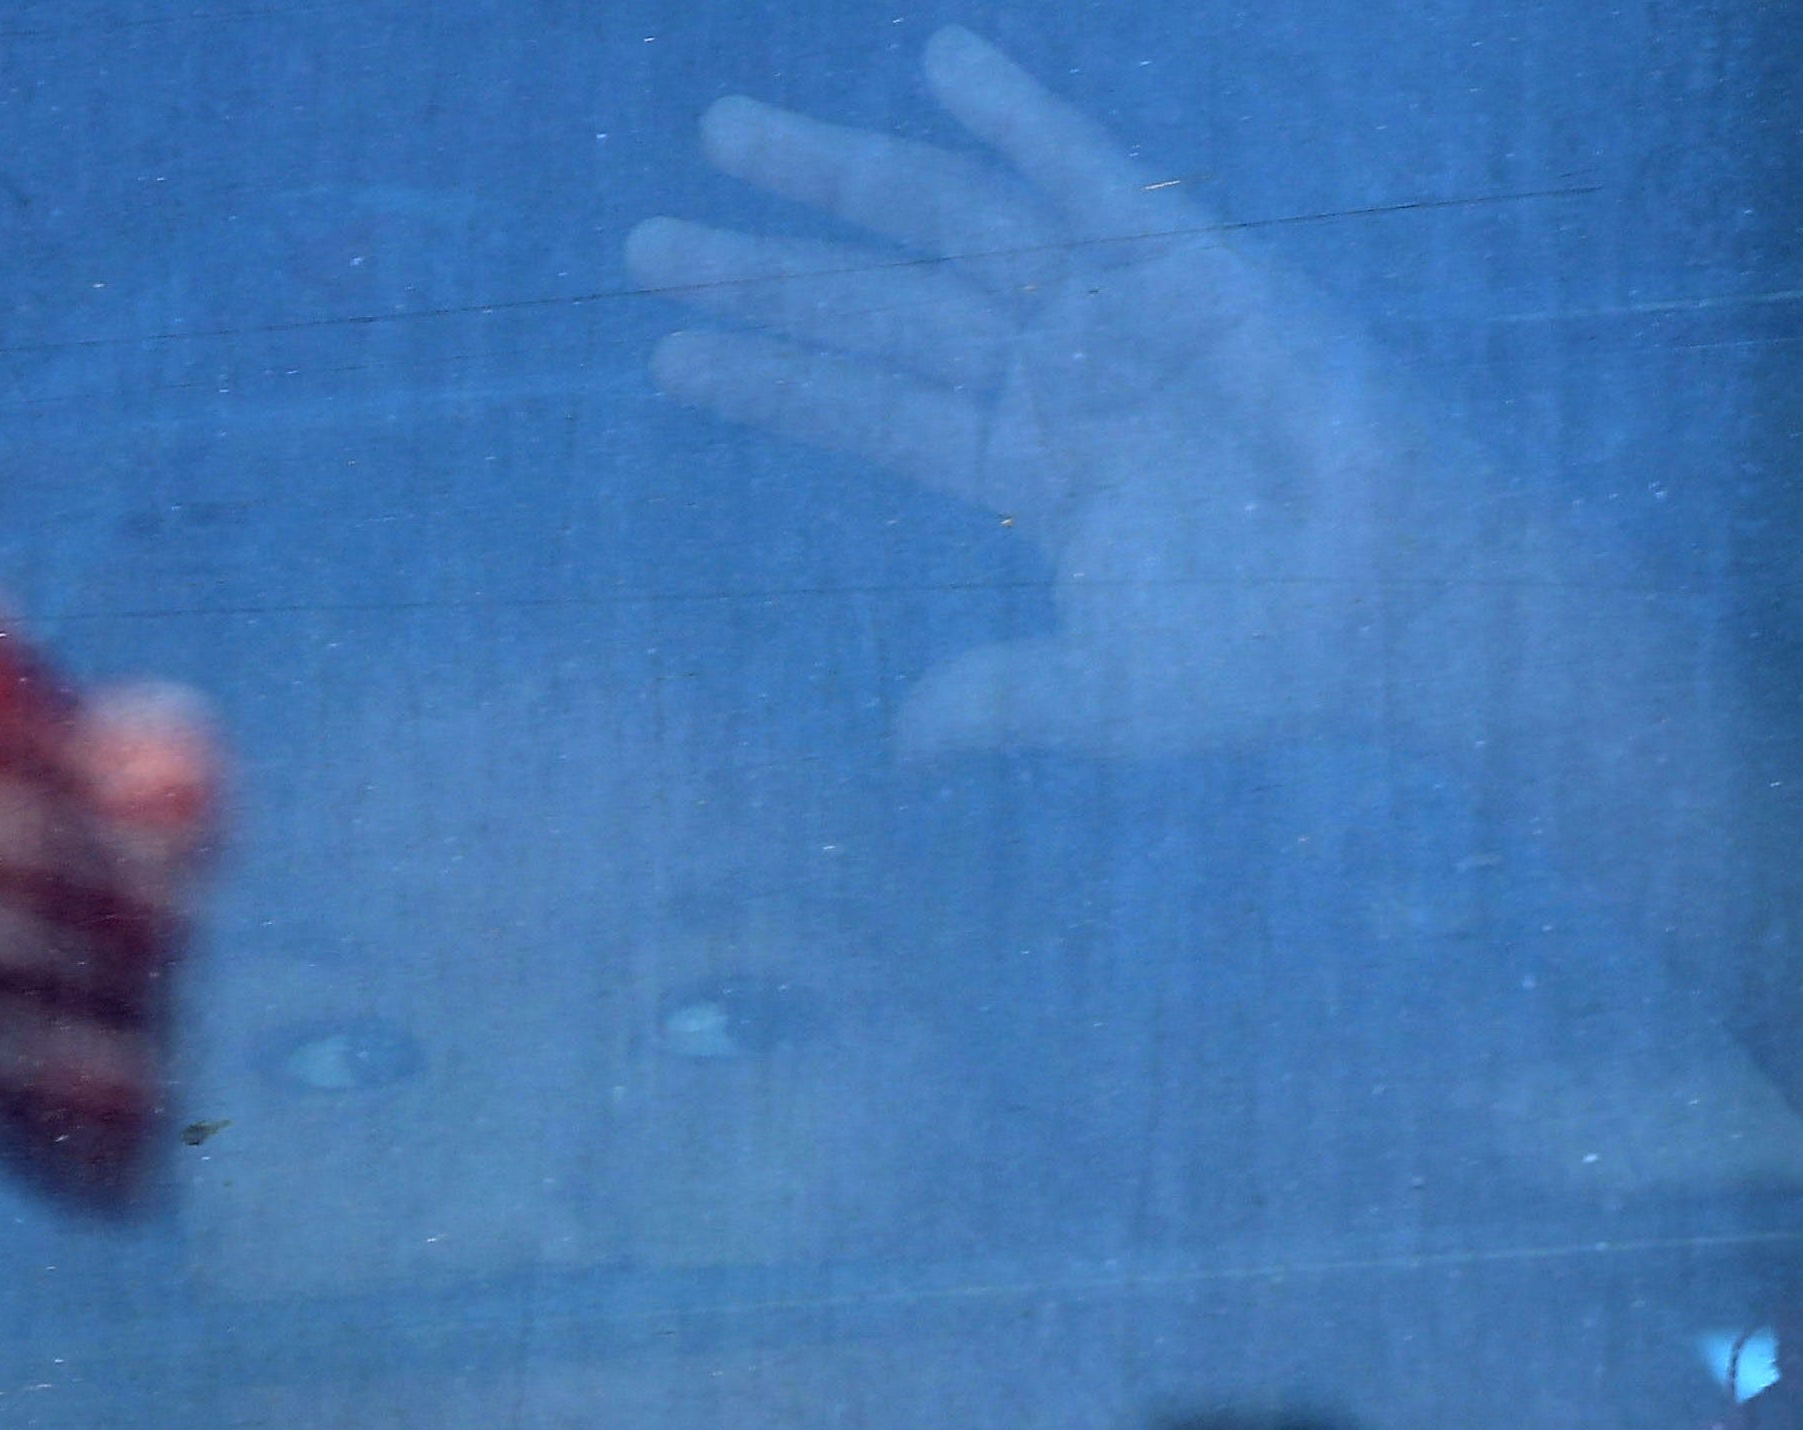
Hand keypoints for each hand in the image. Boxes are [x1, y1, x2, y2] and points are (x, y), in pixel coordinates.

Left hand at [628, 27, 1520, 756]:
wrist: (1406, 613)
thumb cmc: (1274, 659)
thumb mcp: (1109, 694)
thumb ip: (1002, 698)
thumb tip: (903, 742)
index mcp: (1027, 466)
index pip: (866, 409)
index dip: (770, 378)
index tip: (668, 353)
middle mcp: (1054, 374)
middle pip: (876, 307)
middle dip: (764, 271)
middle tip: (642, 245)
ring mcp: (1115, 313)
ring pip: (946, 228)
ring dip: (838, 178)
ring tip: (724, 134)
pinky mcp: (1195, 268)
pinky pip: (1093, 178)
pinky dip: (1021, 116)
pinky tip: (940, 60)